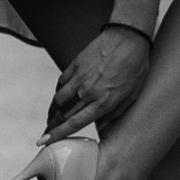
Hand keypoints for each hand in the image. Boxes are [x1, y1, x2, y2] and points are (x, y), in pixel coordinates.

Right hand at [43, 24, 151, 142]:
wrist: (128, 38)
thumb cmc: (135, 67)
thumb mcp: (132, 96)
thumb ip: (115, 114)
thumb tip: (102, 128)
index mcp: (103, 101)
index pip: (74, 123)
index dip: (57, 134)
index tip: (44, 141)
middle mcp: (88, 91)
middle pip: (62, 113)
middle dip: (51, 126)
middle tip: (44, 134)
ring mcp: (79, 77)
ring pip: (58, 99)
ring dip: (52, 112)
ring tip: (50, 119)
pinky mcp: (75, 65)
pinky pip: (61, 83)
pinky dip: (58, 93)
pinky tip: (59, 98)